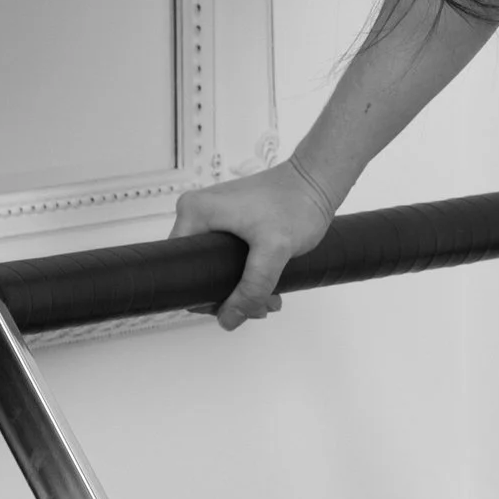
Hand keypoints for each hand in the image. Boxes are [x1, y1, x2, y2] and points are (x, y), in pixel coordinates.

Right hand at [171, 159, 339, 329]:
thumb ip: (252, 288)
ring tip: (269, 299)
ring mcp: (214, 215)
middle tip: (257, 307)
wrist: (319, 178)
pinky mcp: (231, 218)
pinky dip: (246, 271)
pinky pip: (227, 254)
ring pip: (215, 264)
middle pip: (198, 268)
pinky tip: (268, 285)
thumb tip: (228, 320)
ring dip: (241, 285)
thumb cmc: (298, 203)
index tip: (228, 307)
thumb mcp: (274, 250)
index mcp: (194, 213)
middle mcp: (198, 211)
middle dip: (227, 293)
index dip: (200, 293)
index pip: (179, 267)